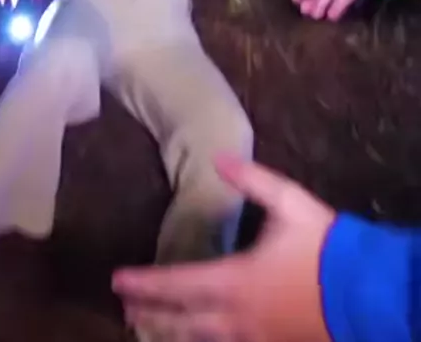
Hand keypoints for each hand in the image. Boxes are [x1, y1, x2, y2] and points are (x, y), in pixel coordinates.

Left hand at [113, 157, 334, 341]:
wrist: (366, 292)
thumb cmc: (324, 246)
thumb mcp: (288, 202)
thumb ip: (251, 179)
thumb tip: (219, 158)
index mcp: (234, 279)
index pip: (177, 282)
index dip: (144, 282)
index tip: (117, 280)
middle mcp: (235, 315)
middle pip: (180, 320)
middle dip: (150, 313)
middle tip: (124, 309)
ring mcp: (253, 337)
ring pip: (200, 341)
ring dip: (170, 332)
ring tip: (148, 328)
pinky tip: (199, 338)